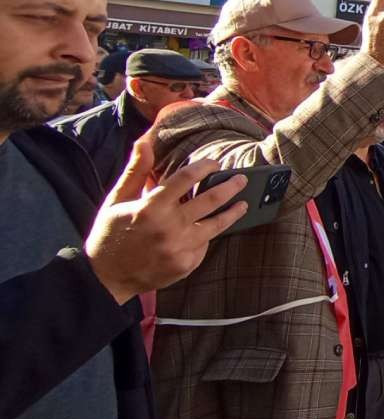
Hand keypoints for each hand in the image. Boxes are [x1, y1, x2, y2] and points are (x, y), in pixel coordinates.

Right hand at [85, 141, 249, 304]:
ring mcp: (179, 248)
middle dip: (231, 187)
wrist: (105, 277)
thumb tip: (145, 141)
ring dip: (233, 213)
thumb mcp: (117, 200)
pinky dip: (206, 237)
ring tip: (243, 204)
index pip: (186, 178)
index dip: (204, 167)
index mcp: (150, 207)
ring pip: (216, 226)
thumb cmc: (110, 234)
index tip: (215, 163)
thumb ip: (136, 171)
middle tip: (242, 179)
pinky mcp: (185, 265)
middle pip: (210, 200)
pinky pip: (204, 246)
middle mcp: (168, 227)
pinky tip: (209, 231)